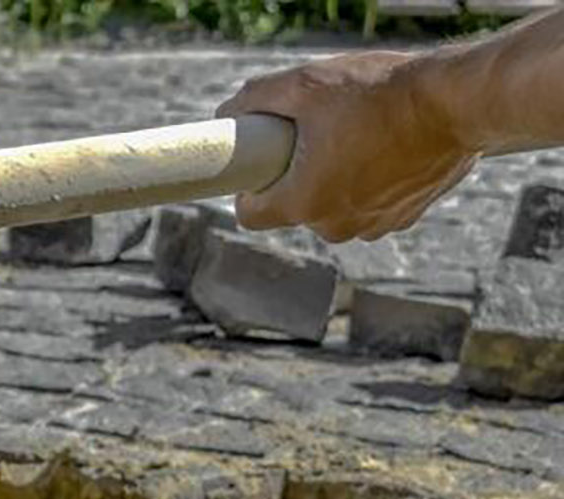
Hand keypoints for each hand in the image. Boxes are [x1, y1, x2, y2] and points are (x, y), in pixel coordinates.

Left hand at [218, 53, 477, 241]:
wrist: (460, 102)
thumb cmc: (379, 93)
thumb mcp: (305, 84)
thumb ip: (254, 100)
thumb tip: (225, 114)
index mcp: (303, 203)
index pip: (250, 214)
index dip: (250, 186)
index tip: (263, 160)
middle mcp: (335, 225)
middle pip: (294, 207)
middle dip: (298, 175)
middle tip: (319, 133)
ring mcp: (373, 225)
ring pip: (334, 206)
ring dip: (337, 178)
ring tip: (359, 135)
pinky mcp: (404, 217)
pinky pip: (371, 203)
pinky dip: (372, 181)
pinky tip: (387, 146)